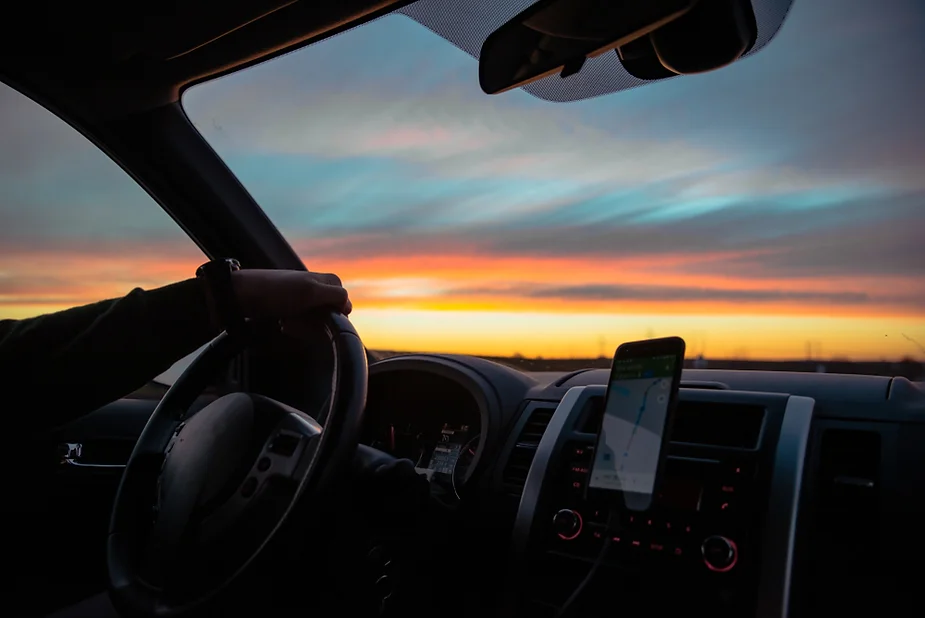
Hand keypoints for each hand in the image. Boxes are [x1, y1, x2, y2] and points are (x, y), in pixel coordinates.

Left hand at [230, 269, 351, 320]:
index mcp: (323, 281)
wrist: (240, 296)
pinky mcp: (288, 309)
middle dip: (317, 323)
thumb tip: (348, 306)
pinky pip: (300, 323)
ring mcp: (300, 299)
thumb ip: (335, 295)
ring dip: (304, 327)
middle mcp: (314, 289)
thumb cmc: (275, 292)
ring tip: (287, 324)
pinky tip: (283, 325)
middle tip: (301, 323)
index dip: (336, 313)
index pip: (343, 301)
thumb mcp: (310, 291)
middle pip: (328, 314)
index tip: (325, 320)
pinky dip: (293, 327)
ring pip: (314, 321)